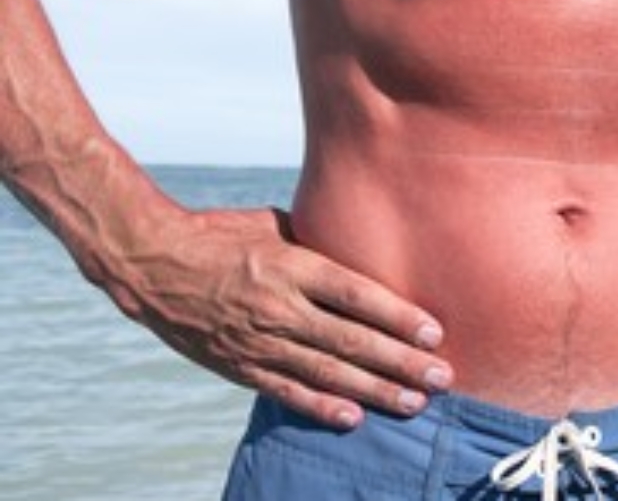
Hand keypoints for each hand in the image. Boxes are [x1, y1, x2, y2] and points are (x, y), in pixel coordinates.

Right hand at [106, 206, 452, 429]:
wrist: (150, 264)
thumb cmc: (221, 235)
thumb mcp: (274, 224)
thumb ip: (319, 242)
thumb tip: (364, 247)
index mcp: (292, 266)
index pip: (357, 295)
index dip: (399, 317)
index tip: (434, 333)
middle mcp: (280, 307)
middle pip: (352, 340)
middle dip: (402, 362)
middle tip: (442, 378)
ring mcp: (258, 340)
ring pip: (327, 371)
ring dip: (375, 390)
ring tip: (414, 402)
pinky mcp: (239, 365)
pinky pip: (286, 390)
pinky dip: (321, 406)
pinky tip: (354, 417)